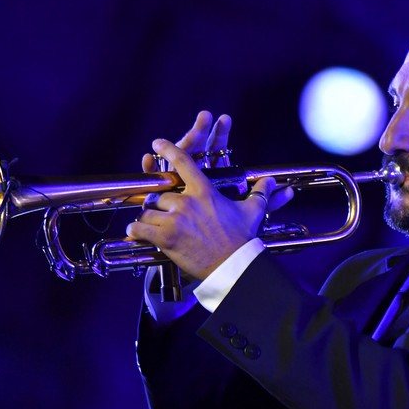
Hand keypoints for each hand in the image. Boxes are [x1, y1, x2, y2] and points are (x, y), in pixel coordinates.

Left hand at [127, 112, 291, 279]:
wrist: (234, 266)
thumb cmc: (242, 240)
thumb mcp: (252, 212)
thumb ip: (259, 194)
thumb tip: (272, 182)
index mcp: (204, 191)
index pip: (183, 163)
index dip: (168, 150)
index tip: (157, 143)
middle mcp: (187, 202)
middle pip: (161, 194)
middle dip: (160, 205)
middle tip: (164, 215)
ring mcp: (175, 219)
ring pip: (149, 211)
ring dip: (150, 219)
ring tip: (155, 227)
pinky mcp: (166, 237)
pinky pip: (140, 228)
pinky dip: (136, 230)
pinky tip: (136, 232)